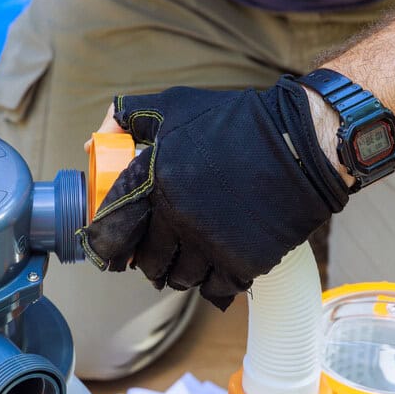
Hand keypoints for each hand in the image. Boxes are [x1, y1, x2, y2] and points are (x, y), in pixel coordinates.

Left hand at [78, 77, 350, 309]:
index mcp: (155, 183)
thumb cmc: (236, 121)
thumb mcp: (174, 106)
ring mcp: (212, 243)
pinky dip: (214, 282)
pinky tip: (218, 267)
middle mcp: (178, 218)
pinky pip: (218, 287)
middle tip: (158, 253)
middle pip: (149, 262)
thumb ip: (128, 118)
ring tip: (188, 260)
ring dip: (180, 274)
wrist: (303, 140)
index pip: (113, 235)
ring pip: (182, 279)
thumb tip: (92, 143)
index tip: (115, 249)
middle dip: (149, 261)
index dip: (109, 247)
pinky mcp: (244, 261)